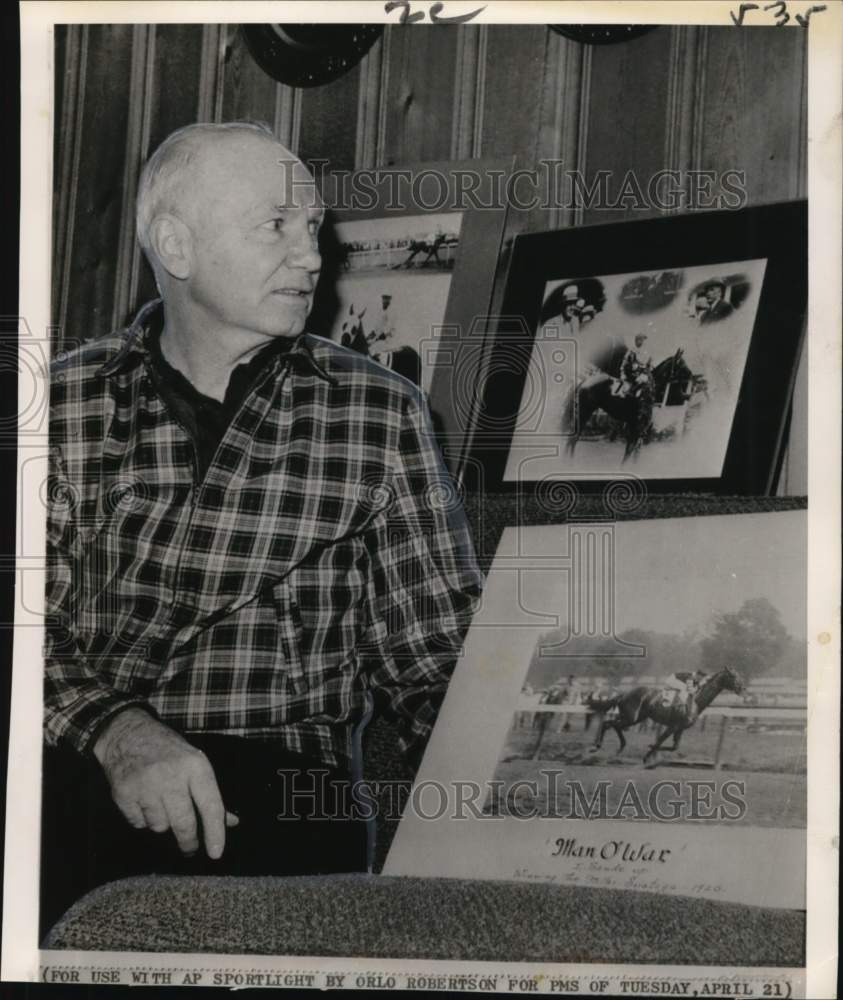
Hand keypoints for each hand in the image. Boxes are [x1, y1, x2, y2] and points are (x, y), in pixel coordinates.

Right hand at [93, 708, 238, 857]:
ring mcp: (146, 785)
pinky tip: (143, 800)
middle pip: (184, 823)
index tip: (216, 853)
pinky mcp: (124, 794)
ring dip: (162, 823)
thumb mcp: (195, 762)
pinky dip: (142, 818)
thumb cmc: (168, 750)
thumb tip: (231, 822)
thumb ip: (210, 794)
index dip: (215, 832)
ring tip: (159, 803)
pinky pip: (139, 823)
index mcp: (195, 766)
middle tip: (190, 848)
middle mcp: (171, 775)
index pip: (210, 805)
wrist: (127, 733)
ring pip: (160, 826)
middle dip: (188, 841)